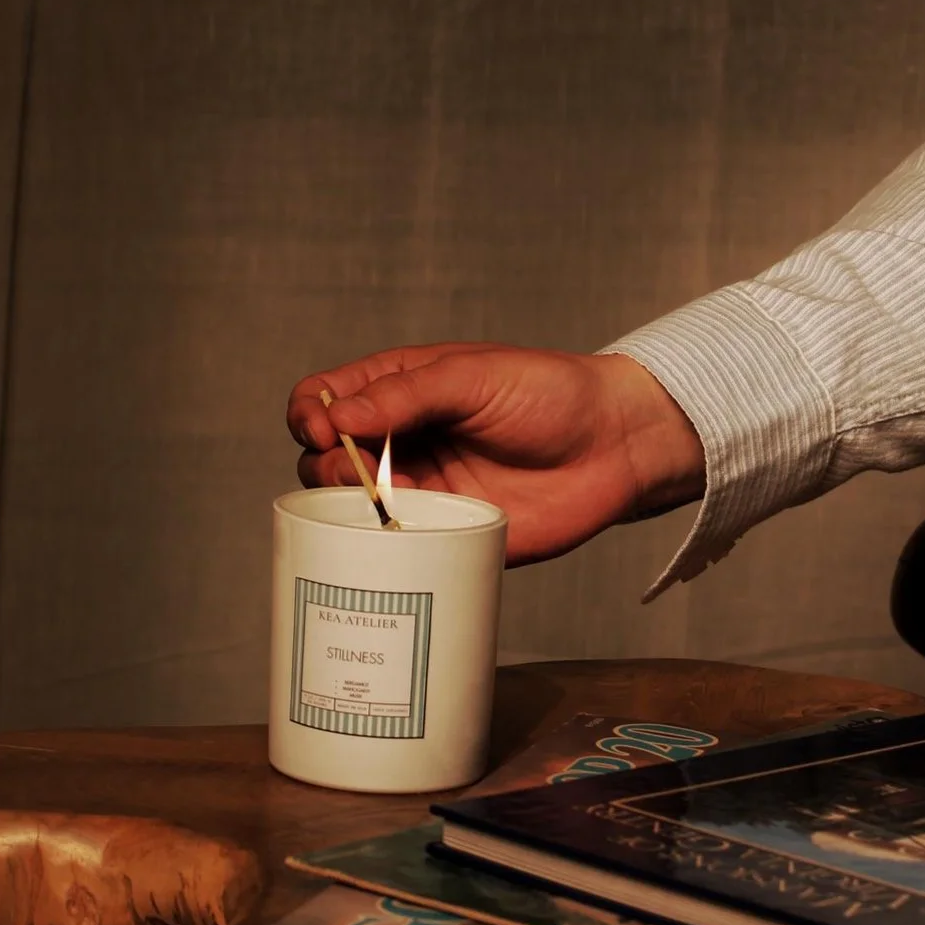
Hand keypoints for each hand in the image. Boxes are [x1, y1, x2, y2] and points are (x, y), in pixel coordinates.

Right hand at [286, 343, 704, 564]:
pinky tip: (409, 532)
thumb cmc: (549, 394)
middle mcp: (400, 442)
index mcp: (398, 391)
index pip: (322, 400)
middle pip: (322, 460)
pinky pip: (397, 548)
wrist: (615, 445)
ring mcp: (421, 490)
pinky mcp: (447, 533)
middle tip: (362, 470)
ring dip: (352, 507)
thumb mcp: (473, 375)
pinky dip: (387, 546)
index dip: (309, 414)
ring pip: (350, 509)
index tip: (323, 428)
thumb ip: (404, 394)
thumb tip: (336, 416)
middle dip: (326, 466)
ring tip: (393, 498)